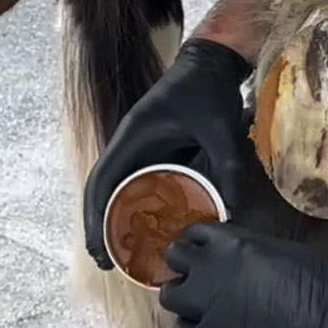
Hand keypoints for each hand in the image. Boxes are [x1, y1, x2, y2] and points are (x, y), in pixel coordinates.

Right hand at [83, 38, 251, 268]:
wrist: (212, 64)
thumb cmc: (208, 90)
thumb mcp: (220, 128)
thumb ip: (228, 164)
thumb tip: (233, 210)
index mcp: (132, 138)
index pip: (102, 183)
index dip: (94, 218)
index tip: (98, 250)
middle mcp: (130, 146)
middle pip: (106, 192)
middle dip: (103, 228)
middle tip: (112, 264)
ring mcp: (142, 150)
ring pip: (122, 191)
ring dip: (120, 220)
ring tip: (129, 255)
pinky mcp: (158, 153)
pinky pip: (143, 185)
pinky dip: (142, 208)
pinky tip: (155, 230)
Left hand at [158, 222, 327, 327]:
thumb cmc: (320, 284)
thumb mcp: (281, 250)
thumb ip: (250, 250)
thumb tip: (238, 259)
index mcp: (233, 242)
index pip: (195, 233)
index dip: (199, 244)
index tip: (204, 252)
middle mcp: (213, 267)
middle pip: (175, 258)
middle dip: (185, 266)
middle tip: (198, 277)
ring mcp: (209, 303)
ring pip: (170, 295)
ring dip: (183, 297)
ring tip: (198, 304)